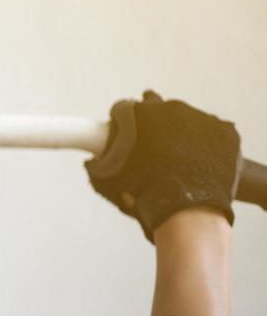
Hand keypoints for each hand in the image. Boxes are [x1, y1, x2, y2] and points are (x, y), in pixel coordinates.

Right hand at [84, 89, 240, 244]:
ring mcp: (200, 117)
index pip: (122, 109)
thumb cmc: (143, 194)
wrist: (188, 209)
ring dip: (177, 131)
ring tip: (176, 157)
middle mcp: (170, 108)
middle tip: (148, 144)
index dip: (118, 122)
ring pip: (184, 118)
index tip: (120, 134)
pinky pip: (211, 131)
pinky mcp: (223, 131)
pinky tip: (198, 161)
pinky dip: (204, 143)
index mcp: (138, 114)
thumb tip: (92, 163)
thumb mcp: (110, 181)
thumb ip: (98, 167)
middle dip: (149, 121)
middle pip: (155, 106)